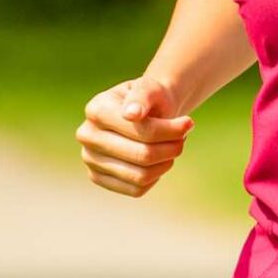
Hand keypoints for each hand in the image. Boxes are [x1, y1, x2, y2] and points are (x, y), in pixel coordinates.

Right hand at [75, 75, 193, 198]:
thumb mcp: (151, 88)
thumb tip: (131, 114)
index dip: (172, 130)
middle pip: (143, 155)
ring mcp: (90, 159)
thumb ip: (143, 96)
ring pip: (140, 176)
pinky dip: (155, 176)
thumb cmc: (150, 99)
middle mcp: (88, 136)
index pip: (143, 131)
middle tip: (184, 137)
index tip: (189, 123)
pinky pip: (136, 189)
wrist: (145, 111)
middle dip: (173, 147)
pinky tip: (159, 161)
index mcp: (97, 110)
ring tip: (174, 147)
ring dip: (166, 163)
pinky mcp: (97, 177)